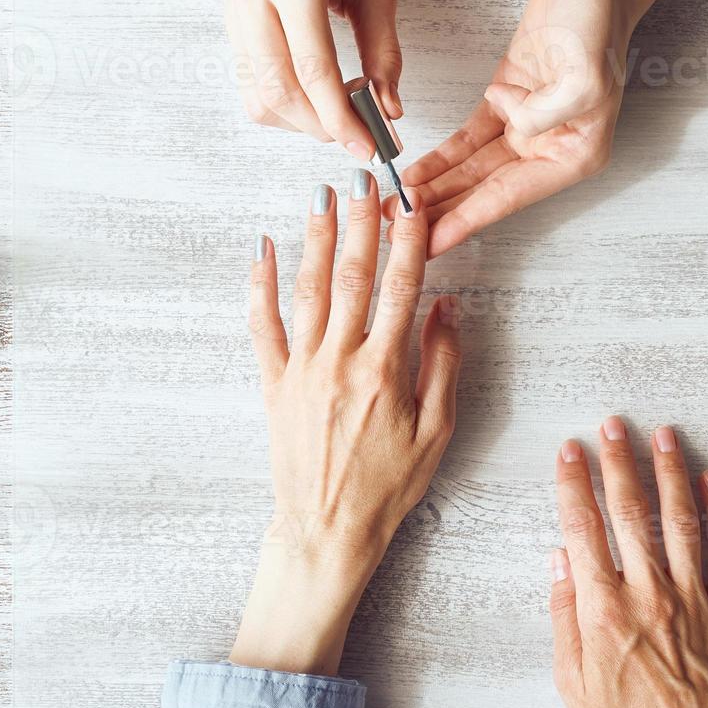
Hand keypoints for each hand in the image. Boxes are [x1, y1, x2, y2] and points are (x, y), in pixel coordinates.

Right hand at [201, 0, 401, 152]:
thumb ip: (384, 51)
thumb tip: (388, 110)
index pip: (313, 69)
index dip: (341, 117)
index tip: (368, 146)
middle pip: (281, 92)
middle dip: (323, 127)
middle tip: (359, 135)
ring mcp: (234, 16)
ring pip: (261, 100)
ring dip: (303, 124)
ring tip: (338, 114)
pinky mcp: (229, 32)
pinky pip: (251, 91)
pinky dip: (285, 111)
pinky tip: (313, 101)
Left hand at [230, 174, 460, 674]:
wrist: (327, 529)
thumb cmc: (388, 485)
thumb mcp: (437, 430)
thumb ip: (442, 363)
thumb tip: (446, 307)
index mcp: (385, 369)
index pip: (401, 288)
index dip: (407, 240)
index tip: (410, 204)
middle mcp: (340, 360)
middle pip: (352, 275)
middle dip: (360, 221)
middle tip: (364, 177)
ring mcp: (301, 369)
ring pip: (308, 289)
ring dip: (315, 237)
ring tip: (322, 195)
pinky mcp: (274, 383)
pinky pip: (263, 325)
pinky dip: (260, 284)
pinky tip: (263, 248)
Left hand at [384, 0, 637, 256]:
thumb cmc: (599, 19)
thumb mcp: (583, 72)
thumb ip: (549, 111)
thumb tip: (515, 127)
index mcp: (575, 153)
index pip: (508, 196)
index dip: (466, 220)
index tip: (431, 244)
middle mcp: (552, 147)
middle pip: (485, 191)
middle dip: (442, 212)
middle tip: (399, 233)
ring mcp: (527, 125)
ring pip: (472, 169)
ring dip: (435, 188)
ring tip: (397, 207)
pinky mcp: (507, 100)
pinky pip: (468, 139)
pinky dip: (442, 156)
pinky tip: (415, 172)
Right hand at [550, 418, 707, 707]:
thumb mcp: (573, 684)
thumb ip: (564, 618)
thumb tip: (559, 563)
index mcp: (604, 608)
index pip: (584, 527)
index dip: (574, 483)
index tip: (569, 452)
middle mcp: (648, 591)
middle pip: (631, 511)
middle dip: (619, 461)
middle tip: (613, 426)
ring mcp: (692, 597)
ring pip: (680, 519)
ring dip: (670, 472)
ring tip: (663, 435)